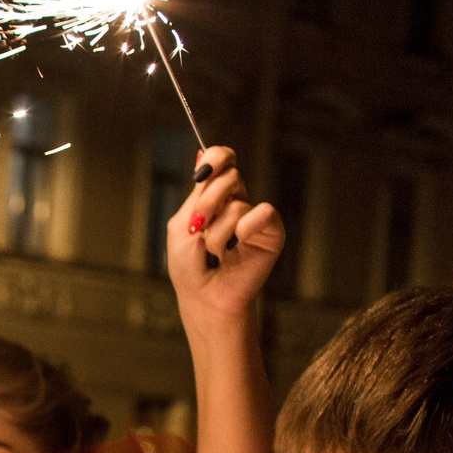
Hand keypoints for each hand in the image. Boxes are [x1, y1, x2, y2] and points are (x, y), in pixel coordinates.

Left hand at [169, 146, 284, 320]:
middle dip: (207, 203)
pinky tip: (235, 250)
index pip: (223, 159)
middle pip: (229, 176)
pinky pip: (260, 214)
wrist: (204, 298)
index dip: (216, 157)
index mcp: (215, 196)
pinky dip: (242, 231)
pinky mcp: (271, 230)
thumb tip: (202, 154)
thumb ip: (195, 195)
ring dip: (216, 234)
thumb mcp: (181, 227)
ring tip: (214, 253)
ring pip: (236, 205)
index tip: (202, 173)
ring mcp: (254, 216)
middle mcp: (237, 201)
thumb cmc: (189, 267)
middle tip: (198, 228)